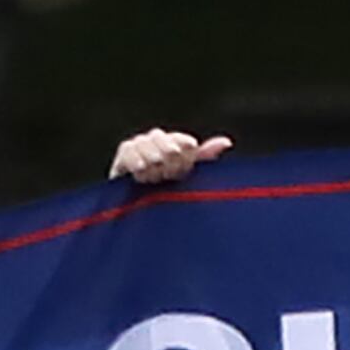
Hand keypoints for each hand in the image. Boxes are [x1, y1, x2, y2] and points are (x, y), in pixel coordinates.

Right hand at [111, 129, 229, 185]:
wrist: (141, 210)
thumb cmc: (170, 192)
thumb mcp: (188, 175)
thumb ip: (204, 157)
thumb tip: (227, 142)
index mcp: (175, 147)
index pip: (180, 141)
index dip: (184, 144)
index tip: (190, 148)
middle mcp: (156, 144)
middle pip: (161, 138)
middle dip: (167, 152)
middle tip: (170, 169)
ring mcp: (139, 149)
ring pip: (145, 143)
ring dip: (152, 155)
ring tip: (156, 171)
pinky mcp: (122, 159)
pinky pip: (128, 151)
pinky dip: (135, 159)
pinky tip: (141, 168)